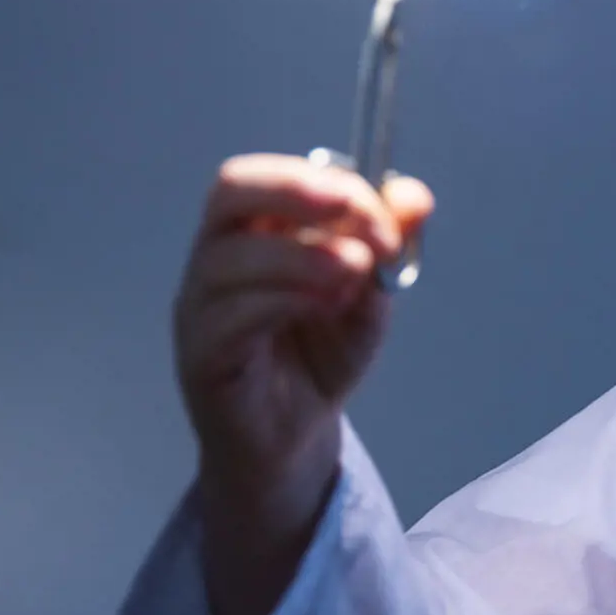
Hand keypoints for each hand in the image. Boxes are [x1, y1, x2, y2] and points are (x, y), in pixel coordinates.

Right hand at [172, 152, 434, 527]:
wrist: (295, 438)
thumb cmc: (321, 355)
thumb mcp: (370, 295)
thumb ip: (388, 247)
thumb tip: (415, 196)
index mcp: (254, 229)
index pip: (268, 176)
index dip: (327, 181)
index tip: (387, 212)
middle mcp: (217, 257)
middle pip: (231, 192)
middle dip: (298, 192)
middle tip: (359, 214)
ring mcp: (200, 305)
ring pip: (232, 257)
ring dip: (304, 256)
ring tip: (355, 274)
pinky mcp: (200, 355)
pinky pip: (229, 315)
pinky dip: (285, 300)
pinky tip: (328, 306)